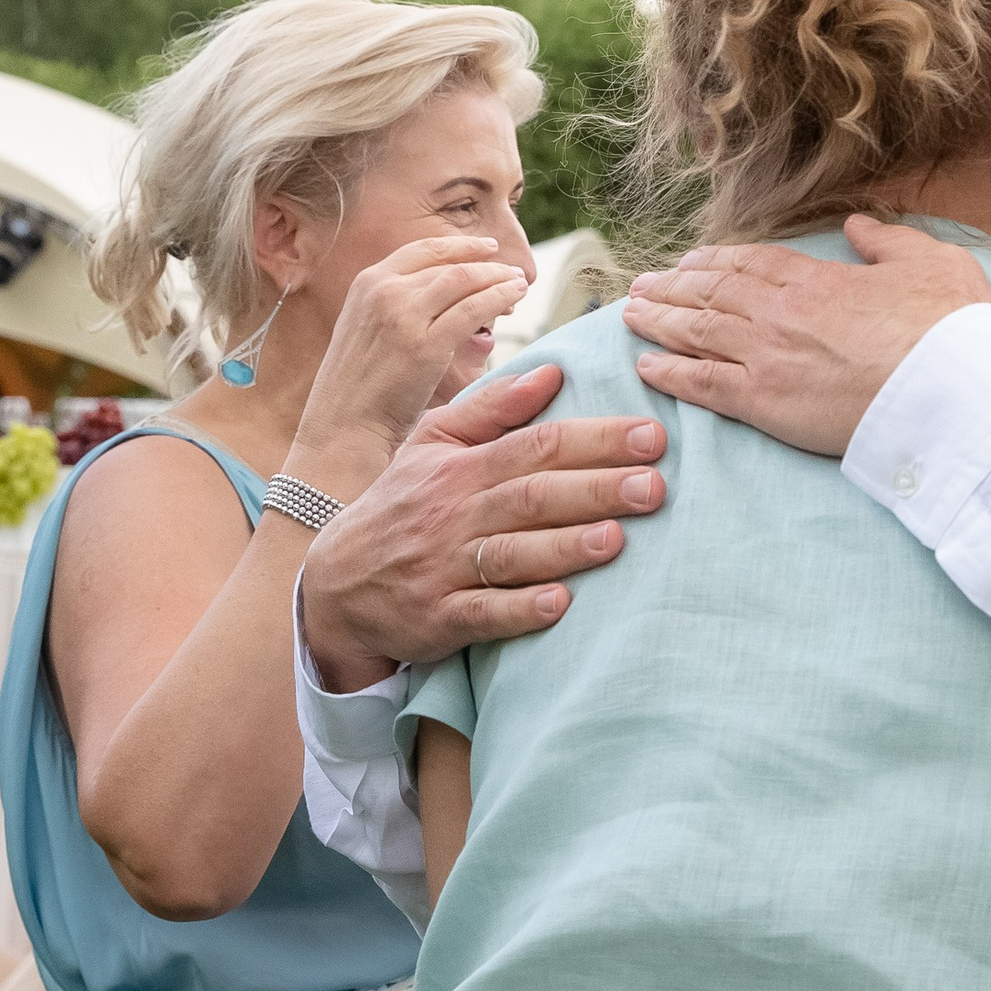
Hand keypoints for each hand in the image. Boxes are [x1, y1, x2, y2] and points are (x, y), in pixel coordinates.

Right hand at [292, 236, 531, 476]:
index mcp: (367, 283)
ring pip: (464, 281)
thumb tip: (441, 300)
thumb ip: (397, 308)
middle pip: (449, 265)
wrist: (341, 429)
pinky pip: (473, 309)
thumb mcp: (368, 332)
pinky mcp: (425, 344)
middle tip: (513, 274)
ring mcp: (403, 314)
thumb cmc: (358, 391)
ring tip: (520, 285)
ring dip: (498, 280)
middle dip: (487, 266)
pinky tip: (515, 299)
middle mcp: (383, 290)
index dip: (461, 246)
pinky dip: (499, 298)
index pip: (423, 250)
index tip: (487, 248)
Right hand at [300, 364, 666, 689]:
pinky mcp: (438, 618)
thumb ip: (493, 408)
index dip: (595, 440)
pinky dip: (520, 610)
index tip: (651, 435)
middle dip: (596, 489)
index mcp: (461, 468)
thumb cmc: (402, 505)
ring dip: (565, 547)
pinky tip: (560, 605)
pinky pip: (482, 614)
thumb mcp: (431, 444)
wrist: (336, 584)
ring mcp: (445, 569)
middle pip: (533, 496)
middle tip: (655, 485)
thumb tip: (554, 372)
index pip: (536, 446)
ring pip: (511, 554)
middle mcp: (454, 515)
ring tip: (617, 539)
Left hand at [621, 215, 990, 456]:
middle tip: (642, 286)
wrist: (948, 387)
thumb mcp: (928, 261)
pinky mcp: (764, 403)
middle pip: (711, 293)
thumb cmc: (947, 328)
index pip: (750, 262)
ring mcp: (766, 356)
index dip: (714, 261)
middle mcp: (779, 311)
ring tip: (630, 315)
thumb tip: (858, 226)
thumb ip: (886, 242)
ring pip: (696, 332)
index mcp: (816, 277)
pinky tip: (645, 366)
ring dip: (658, 321)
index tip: (690, 262)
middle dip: (672, 288)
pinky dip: (670, 373)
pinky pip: (702, 384)